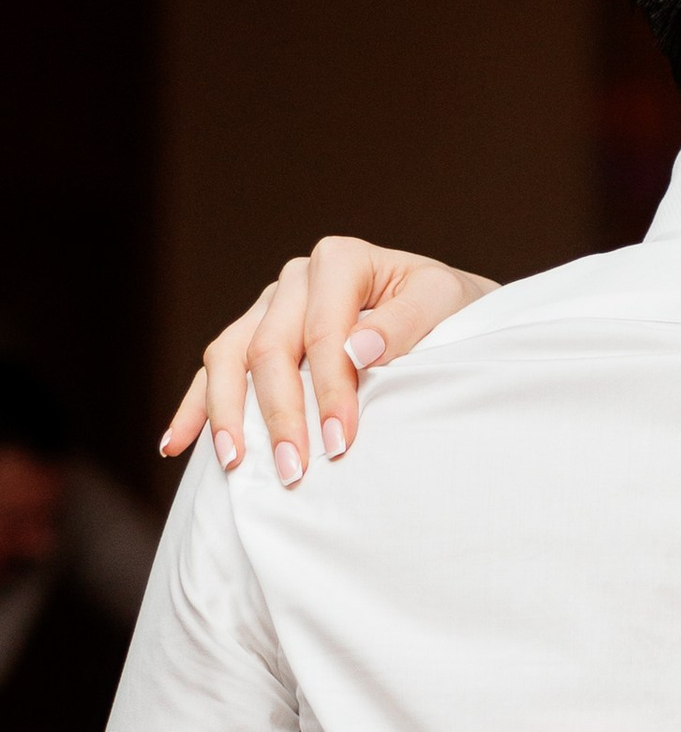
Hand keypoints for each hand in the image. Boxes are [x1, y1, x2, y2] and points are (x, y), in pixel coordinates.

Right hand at [160, 237, 497, 484]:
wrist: (451, 312)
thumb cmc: (452, 310)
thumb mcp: (444, 304)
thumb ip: (405, 322)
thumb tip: (357, 350)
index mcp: (340, 261)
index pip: (322, 332)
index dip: (328, 390)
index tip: (340, 443)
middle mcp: (297, 279)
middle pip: (269, 348)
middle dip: (279, 414)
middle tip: (293, 471)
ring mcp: (270, 307)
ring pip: (228, 356)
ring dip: (227, 414)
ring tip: (234, 463)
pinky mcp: (257, 335)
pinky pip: (214, 370)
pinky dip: (195, 407)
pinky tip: (176, 444)